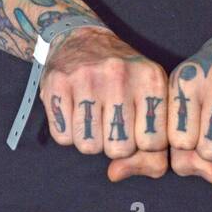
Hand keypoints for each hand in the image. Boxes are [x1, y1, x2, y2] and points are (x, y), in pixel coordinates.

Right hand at [40, 25, 168, 180]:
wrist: (80, 38)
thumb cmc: (121, 78)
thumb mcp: (147, 101)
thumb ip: (150, 151)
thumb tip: (116, 174)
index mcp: (152, 78)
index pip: (154, 144)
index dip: (144, 145)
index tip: (136, 128)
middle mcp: (120, 74)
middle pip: (120, 149)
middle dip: (115, 144)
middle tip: (110, 121)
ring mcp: (87, 77)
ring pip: (89, 147)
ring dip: (90, 140)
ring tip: (92, 116)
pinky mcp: (57, 83)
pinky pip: (63, 138)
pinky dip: (67, 133)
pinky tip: (73, 111)